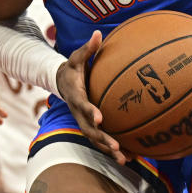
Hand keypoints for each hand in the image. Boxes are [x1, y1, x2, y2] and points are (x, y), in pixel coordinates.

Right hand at [56, 31, 128, 163]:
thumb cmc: (72, 68)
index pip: (82, 105)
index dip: (90, 112)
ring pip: (95, 140)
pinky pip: (101, 140)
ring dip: (108, 150)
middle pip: (89, 130)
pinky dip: (112, 150)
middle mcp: (78, 112)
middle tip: (116, 146)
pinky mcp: (90, 126)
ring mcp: (83, 121)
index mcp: (75, 96)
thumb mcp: (76, 57)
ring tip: (125, 159)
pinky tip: (130, 157)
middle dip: (102, 139)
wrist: (61, 82)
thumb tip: (97, 33)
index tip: (99, 118)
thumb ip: (87, 48)